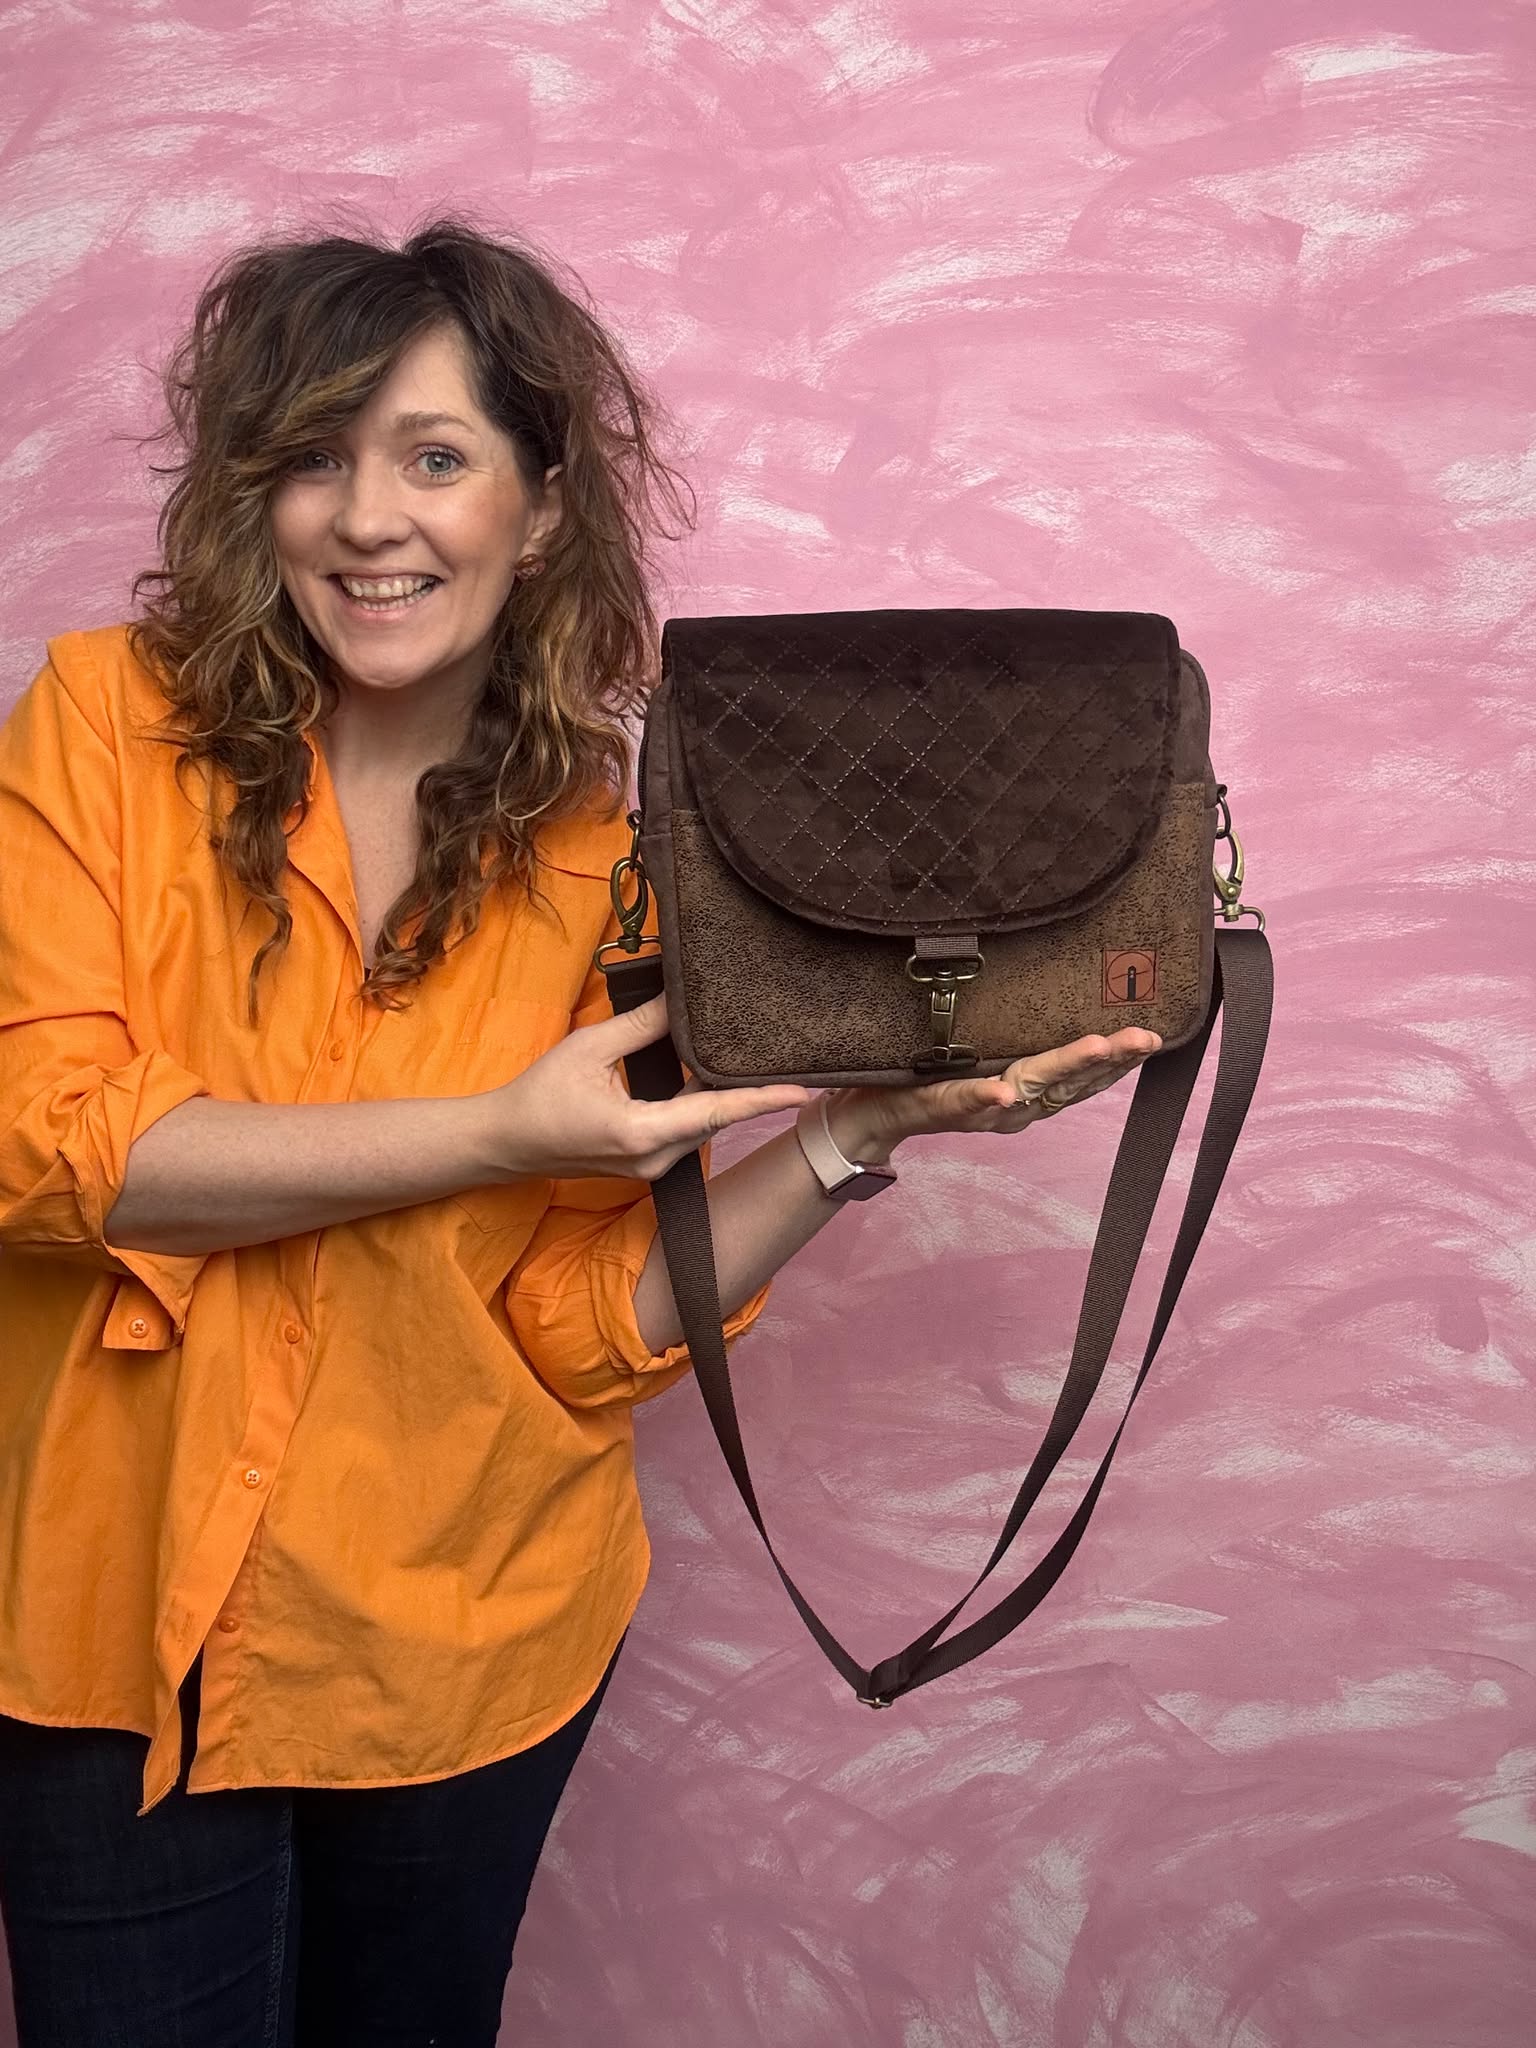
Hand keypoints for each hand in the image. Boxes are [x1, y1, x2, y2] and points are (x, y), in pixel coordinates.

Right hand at [479, 995, 812, 1183]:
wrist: (505, 1143)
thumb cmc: (540, 1094)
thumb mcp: (590, 1048)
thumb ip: (642, 1025)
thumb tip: (683, 999)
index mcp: (643, 1133)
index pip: (716, 1113)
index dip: (762, 1100)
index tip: (803, 1090)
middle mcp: (655, 1159)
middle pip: (716, 1121)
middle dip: (750, 1093)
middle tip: (786, 1061)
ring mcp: (650, 1167)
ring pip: (702, 1128)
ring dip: (724, 1099)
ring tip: (759, 1065)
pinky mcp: (644, 1165)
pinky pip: (685, 1133)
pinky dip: (701, 1107)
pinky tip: (713, 1079)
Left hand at [826, 1027, 1163, 1163]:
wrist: (876, 1113)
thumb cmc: (935, 1076)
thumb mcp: (985, 1051)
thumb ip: (1017, 1029)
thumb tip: (1046, 973)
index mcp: (1029, 1090)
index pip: (1083, 1075)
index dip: (1120, 1059)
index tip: (1154, 1037)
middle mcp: (1016, 1105)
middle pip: (1070, 1081)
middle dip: (1110, 1059)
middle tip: (1143, 1037)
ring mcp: (983, 1109)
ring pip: (1031, 1086)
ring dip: (1066, 1068)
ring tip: (1100, 1047)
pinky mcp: (943, 1105)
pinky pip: (967, 1101)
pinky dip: (988, 1099)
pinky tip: (1005, 1094)